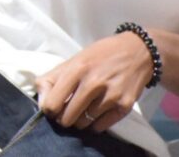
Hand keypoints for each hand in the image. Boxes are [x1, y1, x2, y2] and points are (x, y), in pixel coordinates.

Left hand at [36, 33, 153, 131]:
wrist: (137, 52)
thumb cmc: (99, 56)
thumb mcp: (73, 60)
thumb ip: (51, 79)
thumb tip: (42, 104)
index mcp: (76, 69)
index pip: (52, 104)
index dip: (49, 110)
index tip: (53, 108)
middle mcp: (93, 83)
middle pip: (67, 118)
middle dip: (63, 118)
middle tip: (67, 112)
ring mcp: (110, 96)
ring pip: (84, 123)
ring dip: (80, 120)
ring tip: (83, 109)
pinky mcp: (124, 106)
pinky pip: (100, 126)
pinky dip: (95, 124)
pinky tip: (96, 112)